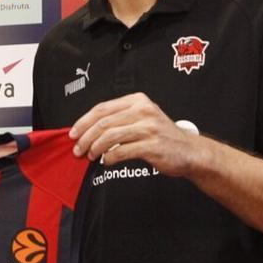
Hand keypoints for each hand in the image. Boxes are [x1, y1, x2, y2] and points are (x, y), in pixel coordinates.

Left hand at [69, 93, 200, 175]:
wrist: (190, 151)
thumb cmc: (161, 136)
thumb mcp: (142, 118)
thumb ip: (119, 119)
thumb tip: (88, 130)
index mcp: (137, 101)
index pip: (102, 108)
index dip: (84, 121)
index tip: (73, 133)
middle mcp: (143, 111)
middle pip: (104, 122)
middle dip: (86, 137)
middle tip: (78, 149)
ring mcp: (149, 128)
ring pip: (110, 136)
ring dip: (95, 148)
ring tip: (90, 156)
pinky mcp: (152, 145)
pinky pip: (122, 151)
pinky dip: (109, 158)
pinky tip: (107, 162)